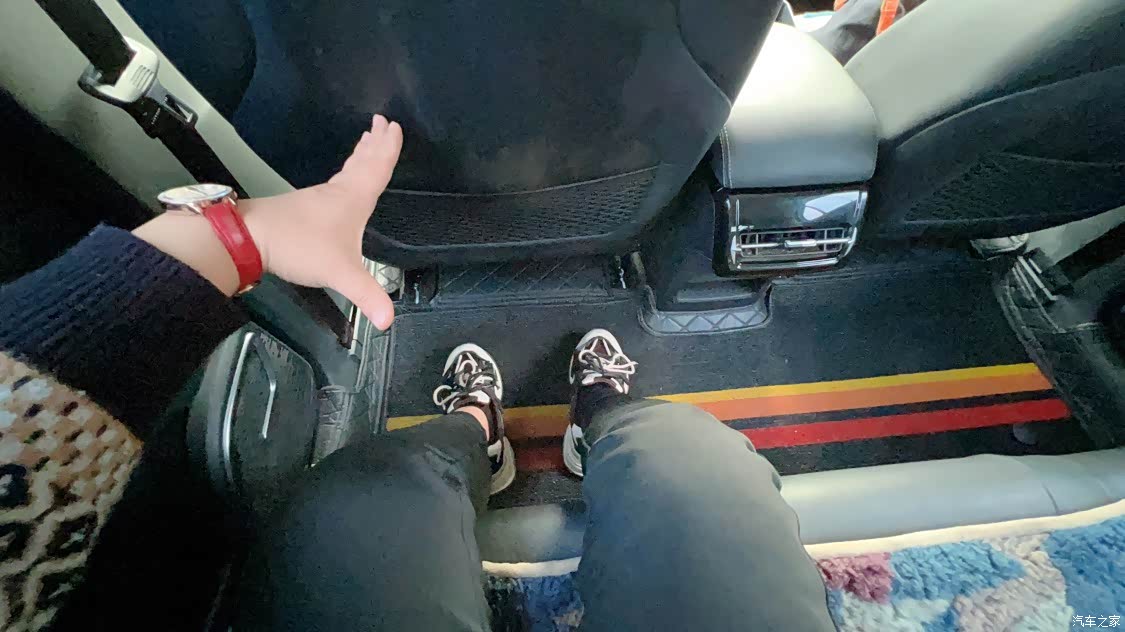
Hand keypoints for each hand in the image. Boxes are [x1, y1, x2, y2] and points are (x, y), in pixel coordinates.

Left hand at [135, 115, 402, 329]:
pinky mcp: (304, 209)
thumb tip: (389, 322)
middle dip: (375, 143)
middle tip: (383, 121)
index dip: (388, 149)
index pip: (377, 168)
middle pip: (362, 163)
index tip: (395, 126)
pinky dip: (345, 174)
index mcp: (353, 200)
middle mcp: (338, 193)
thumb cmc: (300, 246)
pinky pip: (335, 184)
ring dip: (360, 156)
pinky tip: (342, 184)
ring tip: (368, 143)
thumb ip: (367, 296)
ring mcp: (318, 199)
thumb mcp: (340, 273)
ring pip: (346, 172)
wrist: (249, 238)